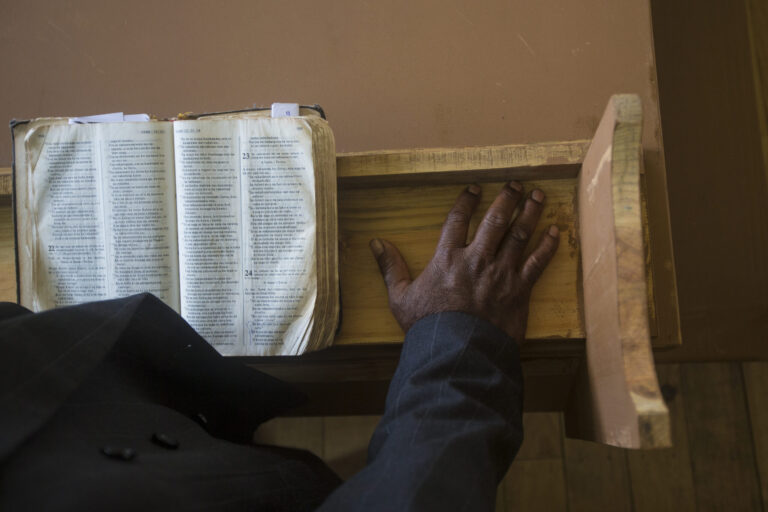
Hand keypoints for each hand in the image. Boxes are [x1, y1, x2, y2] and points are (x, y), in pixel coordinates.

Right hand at [369, 182, 559, 342]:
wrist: (457, 352)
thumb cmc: (428, 327)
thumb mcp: (400, 297)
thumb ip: (390, 267)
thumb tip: (375, 243)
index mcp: (447, 258)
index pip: (458, 220)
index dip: (467, 201)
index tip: (476, 188)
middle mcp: (476, 259)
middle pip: (495, 220)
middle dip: (507, 198)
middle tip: (516, 184)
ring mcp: (500, 273)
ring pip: (519, 234)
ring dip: (530, 212)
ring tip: (539, 196)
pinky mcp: (519, 290)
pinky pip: (537, 262)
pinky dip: (548, 246)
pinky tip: (555, 231)